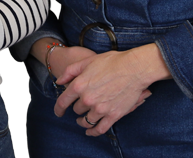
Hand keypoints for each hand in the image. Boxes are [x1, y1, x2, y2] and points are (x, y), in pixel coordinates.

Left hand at [54, 44, 168, 135]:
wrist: (134, 68)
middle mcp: (87, 99)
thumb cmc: (112, 62)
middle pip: (76, 110)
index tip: (58, 112)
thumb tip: (59, 82)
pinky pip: (99, 129)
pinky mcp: (113, 115)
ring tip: (82, 120)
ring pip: (86, 121)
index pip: (62, 102)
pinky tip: (90, 131)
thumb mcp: (87, 61)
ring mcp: (100, 109)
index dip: (58, 109)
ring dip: (82, 121)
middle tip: (81, 104)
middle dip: (77, 107)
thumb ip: (70, 71)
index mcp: (79, 85)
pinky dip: (93, 132)